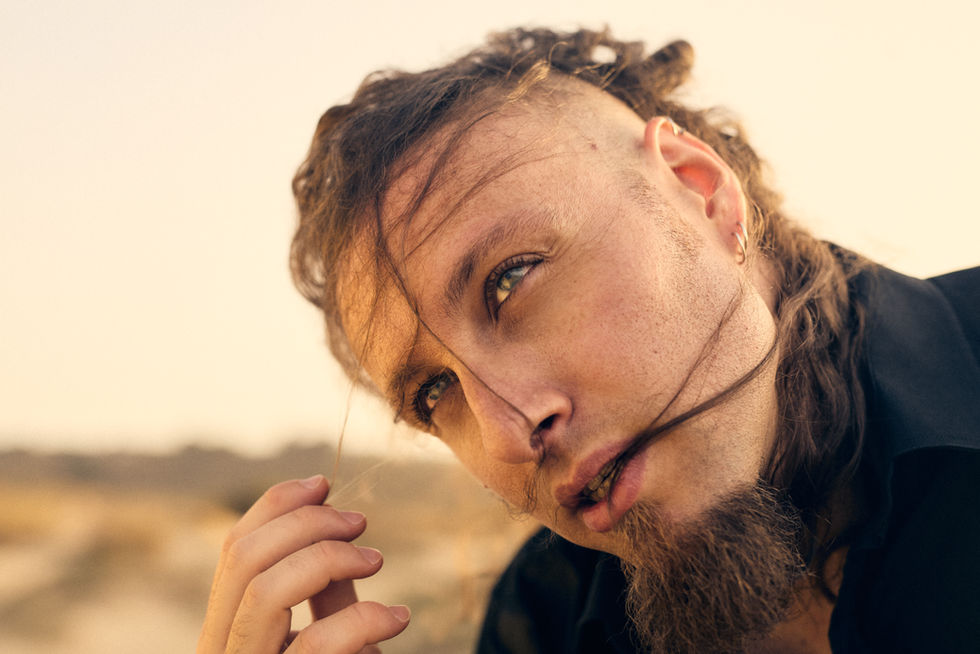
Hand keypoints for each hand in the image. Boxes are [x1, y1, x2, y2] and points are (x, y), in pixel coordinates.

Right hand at [197, 475, 409, 652]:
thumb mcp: (327, 629)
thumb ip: (320, 584)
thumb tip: (324, 510)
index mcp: (226, 631)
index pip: (233, 552)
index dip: (276, 506)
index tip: (323, 484)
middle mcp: (220, 651)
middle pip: (242, 559)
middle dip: (303, 523)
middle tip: (358, 521)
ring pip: (264, 592)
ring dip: (328, 558)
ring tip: (375, 560)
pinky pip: (317, 641)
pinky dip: (365, 618)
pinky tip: (397, 617)